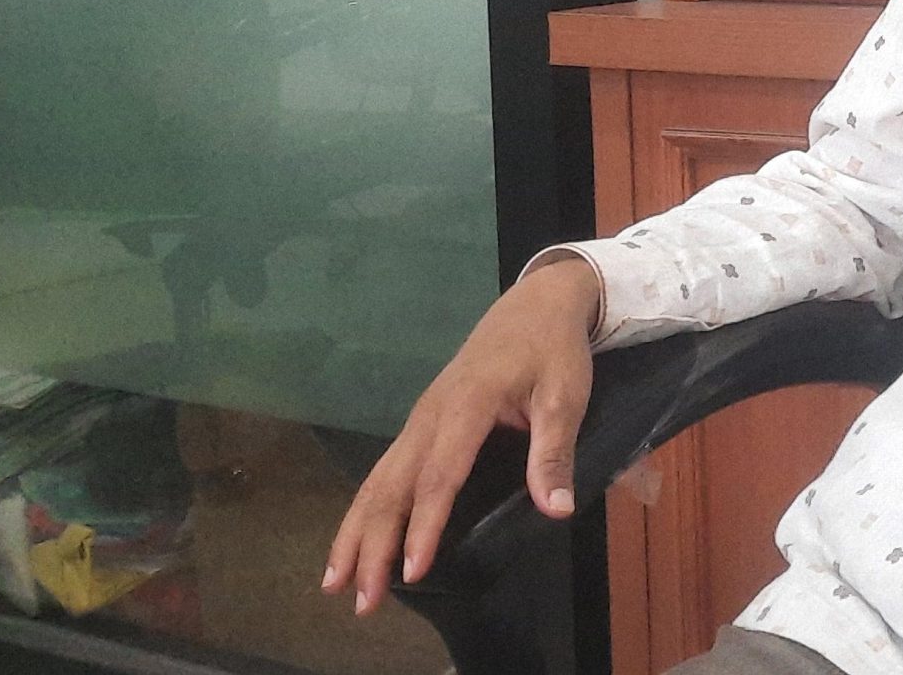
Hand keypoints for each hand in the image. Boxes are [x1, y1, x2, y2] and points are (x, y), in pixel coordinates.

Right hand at [322, 254, 601, 614]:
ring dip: (355, 533)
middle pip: (392, 485)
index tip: (412, 569)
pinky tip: (354, 542)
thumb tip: (555, 509)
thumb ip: (555, 451)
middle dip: (371, 543)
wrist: (536, 304)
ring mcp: (419, 419)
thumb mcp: (567, 395)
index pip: (440, 475)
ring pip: (378, 481)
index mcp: (465, 406)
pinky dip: (364, 510)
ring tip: (335, 583)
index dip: (425, 524)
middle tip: (360, 598)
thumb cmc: (553, 350)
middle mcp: (430, 415)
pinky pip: (384, 472)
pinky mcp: (420, 425)